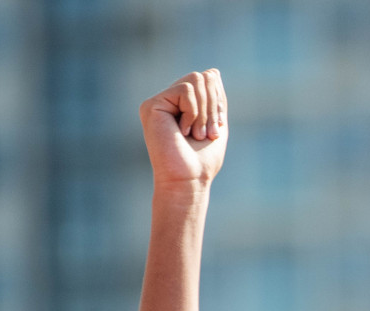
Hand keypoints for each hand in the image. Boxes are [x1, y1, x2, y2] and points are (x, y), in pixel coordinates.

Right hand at [138, 69, 227, 191]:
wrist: (189, 179)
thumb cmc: (202, 159)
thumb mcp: (215, 123)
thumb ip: (214, 98)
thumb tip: (213, 71)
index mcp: (183, 103)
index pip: (209, 78)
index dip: (218, 100)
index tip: (217, 128)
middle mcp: (169, 99)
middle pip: (203, 76)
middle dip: (213, 106)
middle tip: (207, 133)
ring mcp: (159, 101)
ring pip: (195, 80)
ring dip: (204, 112)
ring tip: (196, 134)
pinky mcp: (151, 105)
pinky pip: (185, 91)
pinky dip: (193, 112)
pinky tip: (183, 131)